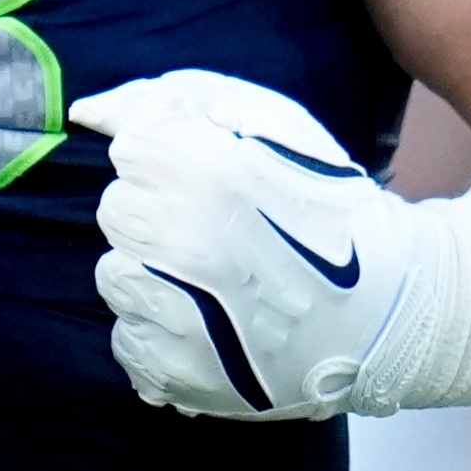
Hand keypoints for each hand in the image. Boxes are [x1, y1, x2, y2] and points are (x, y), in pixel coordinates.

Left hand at [79, 71, 418, 419]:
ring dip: (153, 274)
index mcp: (205, 174)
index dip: (169, 163)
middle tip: (215, 231)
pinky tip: (209, 323)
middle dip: (157, 215)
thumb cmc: (325, 204)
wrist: (383, 308)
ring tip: (214, 280)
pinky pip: (127, 337)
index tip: (209, 182)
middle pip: (116, 213)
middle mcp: (180, 245)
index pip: (130, 154)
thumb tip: (87, 111)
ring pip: (115, 276)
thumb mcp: (269, 123)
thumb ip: (172, 101)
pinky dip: (159, 331)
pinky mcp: (170, 369)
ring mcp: (173, 314)